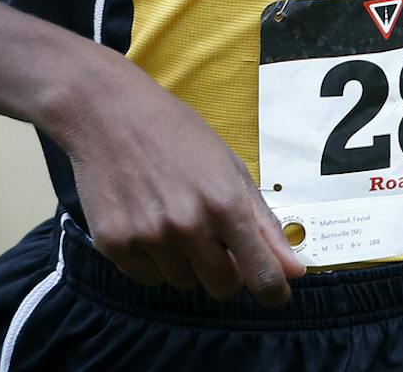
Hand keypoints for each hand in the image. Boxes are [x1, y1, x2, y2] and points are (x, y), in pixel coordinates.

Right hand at [54, 55, 304, 304]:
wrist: (106, 111)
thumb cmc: (175, 132)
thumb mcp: (229, 166)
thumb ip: (264, 223)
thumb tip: (296, 271)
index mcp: (224, 203)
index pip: (262, 276)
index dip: (273, 290)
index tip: (273, 291)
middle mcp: (188, 225)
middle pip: (223, 288)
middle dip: (224, 271)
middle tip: (209, 238)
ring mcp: (149, 236)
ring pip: (183, 283)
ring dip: (184, 262)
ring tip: (169, 217)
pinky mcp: (114, 243)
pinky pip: (147, 277)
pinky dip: (151, 260)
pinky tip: (144, 221)